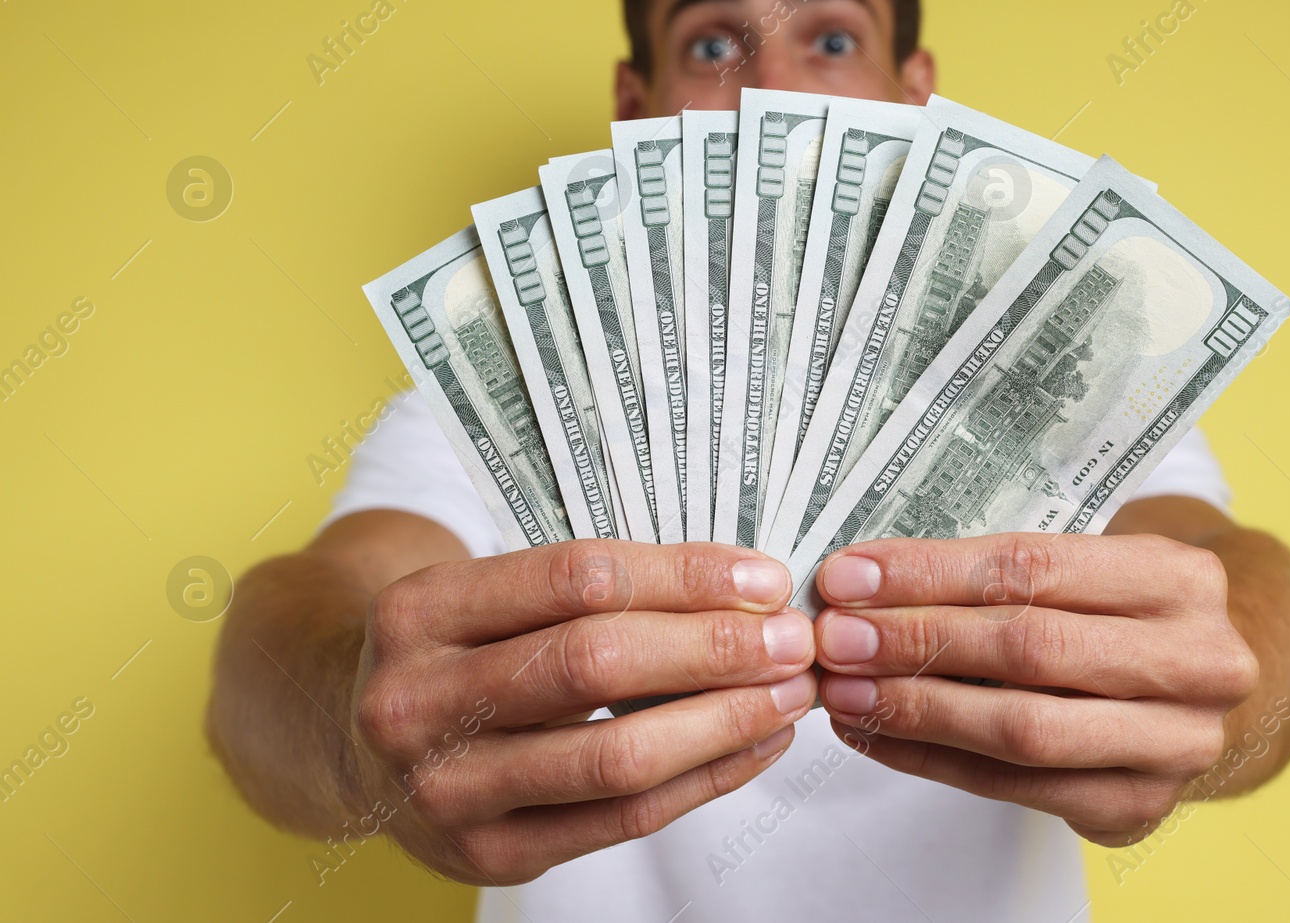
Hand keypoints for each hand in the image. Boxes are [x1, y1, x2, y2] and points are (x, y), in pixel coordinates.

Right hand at [345, 540, 816, 883]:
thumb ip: (599, 586)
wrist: (355, 743)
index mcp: (421, 609)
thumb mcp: (492, 595)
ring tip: (790, 693)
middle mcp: (419, 700)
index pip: (578, 577)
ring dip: (724, 720)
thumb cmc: (460, 651)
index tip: (765, 576)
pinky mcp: (489, 852)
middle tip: (795, 638)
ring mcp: (448, 788)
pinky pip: (622, 818)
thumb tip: (747, 586)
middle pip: (597, 664)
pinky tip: (754, 744)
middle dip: (715, 648)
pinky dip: (704, 779)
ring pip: (616, 753)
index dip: (685, 576)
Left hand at [811, 533, 1257, 845]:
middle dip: (917, 641)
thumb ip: (991, 573)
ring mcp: (1177, 744)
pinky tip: (877, 734)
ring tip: (846, 691)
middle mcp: (1198, 661)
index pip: (1034, 567)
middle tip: (837, 637)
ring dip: (917, 708)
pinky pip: (1015, 787)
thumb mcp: (1082, 569)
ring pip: (1024, 728)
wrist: (1190, 687)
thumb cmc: (1112, 614)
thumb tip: (861, 581)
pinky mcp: (1139, 805)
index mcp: (1179, 578)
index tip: (850, 576)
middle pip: (1031, 649)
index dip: (931, 573)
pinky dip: (933, 759)